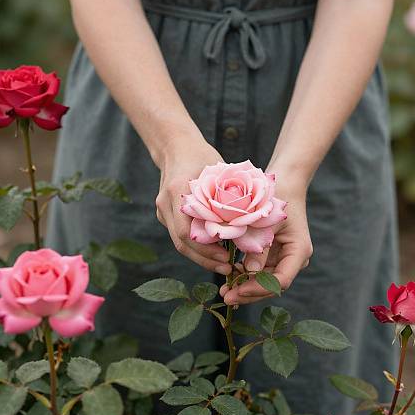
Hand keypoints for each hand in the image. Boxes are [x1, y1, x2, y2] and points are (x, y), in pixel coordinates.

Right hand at [155, 136, 231, 274]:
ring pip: (179, 242)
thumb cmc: (202, 156)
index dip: (205, 249)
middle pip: (181, 243)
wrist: (176, 146)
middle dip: (204, 259)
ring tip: (223, 264)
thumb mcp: (219, 171)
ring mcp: (162, 210)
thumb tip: (252, 222)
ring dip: (201, 255)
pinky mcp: (165, 214)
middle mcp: (165, 204)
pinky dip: (197, 245)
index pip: (186, 232)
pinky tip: (214, 251)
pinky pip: (180, 234)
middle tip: (227, 268)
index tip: (226, 257)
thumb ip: (230, 195)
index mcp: (177, 191)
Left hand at [219, 174, 312, 304]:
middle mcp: (295, 258)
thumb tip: (248, 271)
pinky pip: (260, 270)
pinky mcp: (274, 254)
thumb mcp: (264, 220)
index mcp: (299, 250)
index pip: (281, 280)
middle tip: (226, 297)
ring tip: (224, 291)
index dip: (259, 288)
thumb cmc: (274, 196)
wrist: (283, 183)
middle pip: (272, 285)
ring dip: (245, 286)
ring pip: (265, 280)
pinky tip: (229, 278)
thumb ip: (257, 245)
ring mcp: (285, 257)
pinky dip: (245, 275)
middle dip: (249, 292)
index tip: (238, 290)